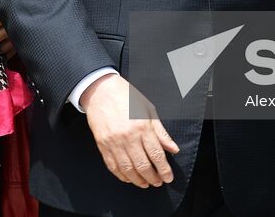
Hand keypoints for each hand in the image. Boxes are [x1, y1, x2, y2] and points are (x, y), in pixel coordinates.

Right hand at [80, 73, 178, 187]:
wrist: (101, 90)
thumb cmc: (126, 97)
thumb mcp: (148, 110)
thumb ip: (161, 132)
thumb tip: (173, 148)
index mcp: (142, 127)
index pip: (156, 155)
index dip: (164, 170)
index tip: (168, 177)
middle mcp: (128, 137)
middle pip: (143, 166)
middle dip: (153, 178)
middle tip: (158, 182)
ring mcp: (114, 142)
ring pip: (128, 170)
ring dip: (138, 180)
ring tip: (145, 183)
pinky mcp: (102, 145)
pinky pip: (113, 166)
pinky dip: (122, 176)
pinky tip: (129, 178)